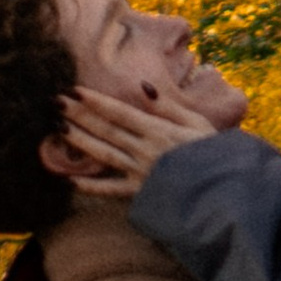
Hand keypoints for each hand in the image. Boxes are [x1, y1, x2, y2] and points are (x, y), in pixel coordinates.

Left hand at [54, 81, 214, 197]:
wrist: (224, 191)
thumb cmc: (213, 153)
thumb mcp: (196, 122)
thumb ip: (167, 106)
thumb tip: (142, 86)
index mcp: (159, 130)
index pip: (120, 112)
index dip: (96, 101)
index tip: (74, 90)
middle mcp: (145, 150)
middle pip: (106, 129)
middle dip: (79, 115)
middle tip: (55, 102)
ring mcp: (141, 173)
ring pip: (104, 155)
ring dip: (79, 141)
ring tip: (57, 128)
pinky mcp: (140, 195)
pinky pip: (111, 190)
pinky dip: (90, 186)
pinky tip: (69, 180)